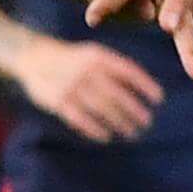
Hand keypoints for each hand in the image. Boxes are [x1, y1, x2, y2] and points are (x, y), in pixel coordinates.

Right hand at [16, 38, 166, 144]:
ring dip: (119, 122)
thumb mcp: (93, 54)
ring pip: (101, 109)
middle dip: (134, 110)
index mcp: (99, 57)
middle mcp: (87, 71)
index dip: (146, 85)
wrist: (34, 57)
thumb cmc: (71, 59)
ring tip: (131, 133)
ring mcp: (72, 87)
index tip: (158, 100)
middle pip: (117, 95)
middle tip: (147, 123)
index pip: (129, 72)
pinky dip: (94, 129)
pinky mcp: (58, 101)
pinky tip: (106, 137)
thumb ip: (114, 68)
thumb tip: (141, 90)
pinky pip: (80, 119)